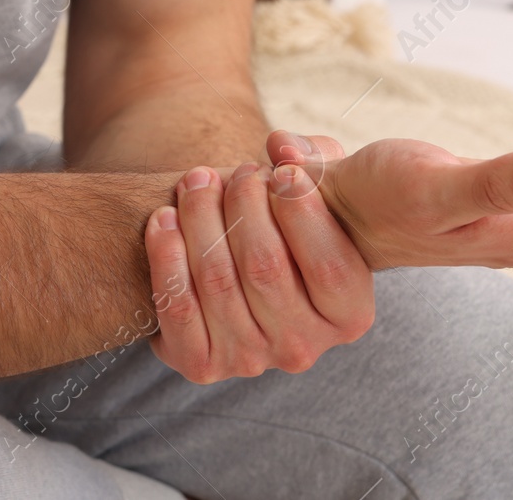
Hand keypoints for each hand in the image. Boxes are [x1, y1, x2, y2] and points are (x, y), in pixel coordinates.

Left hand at [143, 161, 373, 383]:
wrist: (239, 266)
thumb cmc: (290, 221)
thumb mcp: (321, 191)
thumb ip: (317, 161)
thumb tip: (283, 148)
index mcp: (350, 315)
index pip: (328, 266)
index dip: (301, 210)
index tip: (281, 170)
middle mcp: (304, 348)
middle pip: (265, 268)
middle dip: (244, 204)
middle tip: (237, 170)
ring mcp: (251, 360)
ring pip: (216, 280)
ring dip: (199, 218)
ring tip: (196, 181)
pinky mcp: (201, 364)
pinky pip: (176, 308)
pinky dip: (166, 256)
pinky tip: (163, 218)